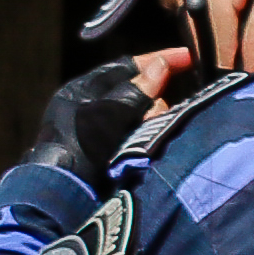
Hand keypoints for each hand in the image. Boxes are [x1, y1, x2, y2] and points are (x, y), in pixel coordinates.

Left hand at [28, 59, 170, 189]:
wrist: (65, 197)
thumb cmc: (79, 147)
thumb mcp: (106, 114)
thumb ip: (134, 92)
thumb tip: (161, 66)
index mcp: (84, 91)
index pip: (126, 67)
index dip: (157, 60)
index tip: (188, 57)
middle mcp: (92, 108)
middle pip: (138, 93)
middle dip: (155, 99)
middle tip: (162, 112)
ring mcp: (102, 134)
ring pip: (142, 117)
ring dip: (153, 121)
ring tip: (153, 132)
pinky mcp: (113, 155)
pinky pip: (141, 137)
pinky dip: (150, 138)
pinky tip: (154, 144)